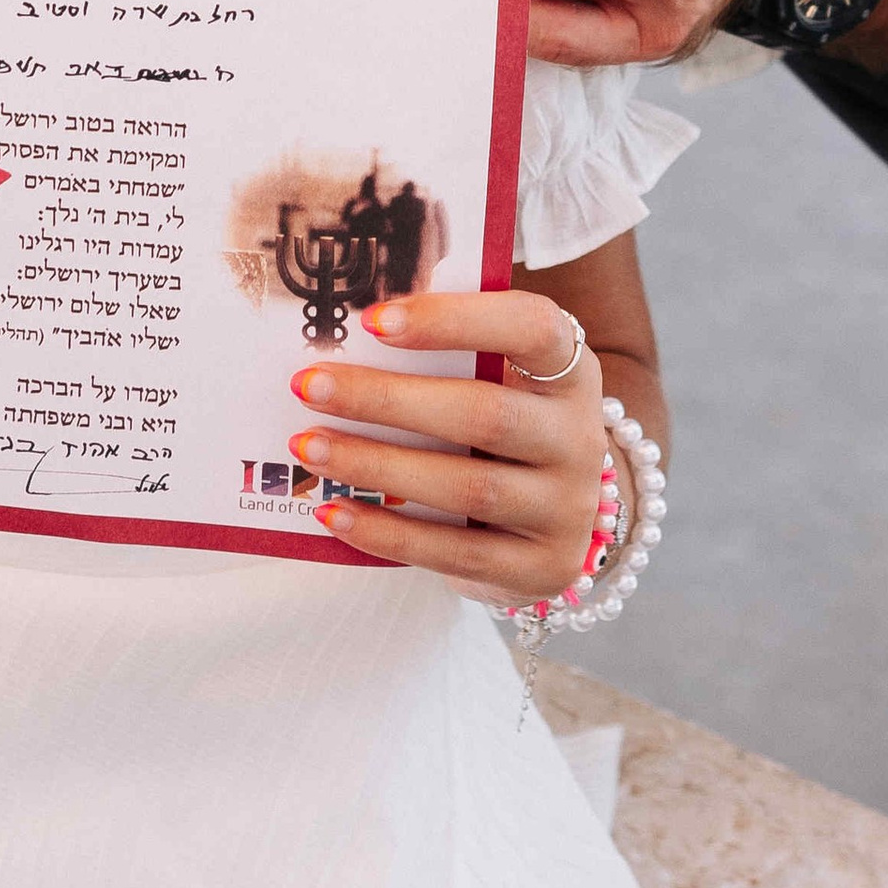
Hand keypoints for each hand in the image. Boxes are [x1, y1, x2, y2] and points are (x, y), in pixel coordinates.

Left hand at [286, 288, 608, 604]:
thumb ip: (449, 354)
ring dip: (378, 466)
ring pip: (469, 488)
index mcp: (572, 371)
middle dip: (387, 400)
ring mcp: (566, 509)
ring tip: (309, 447)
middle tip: (309, 385)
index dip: (455, 319)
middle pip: (485, 415)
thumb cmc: (507, 424)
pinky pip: (456, 553)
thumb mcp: (504, 379)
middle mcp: (579, 439)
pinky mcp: (541, 568)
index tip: (372, 319)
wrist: (556, 516)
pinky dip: (388, 533)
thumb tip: (348, 338)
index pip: (532, 327)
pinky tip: (334, 512)